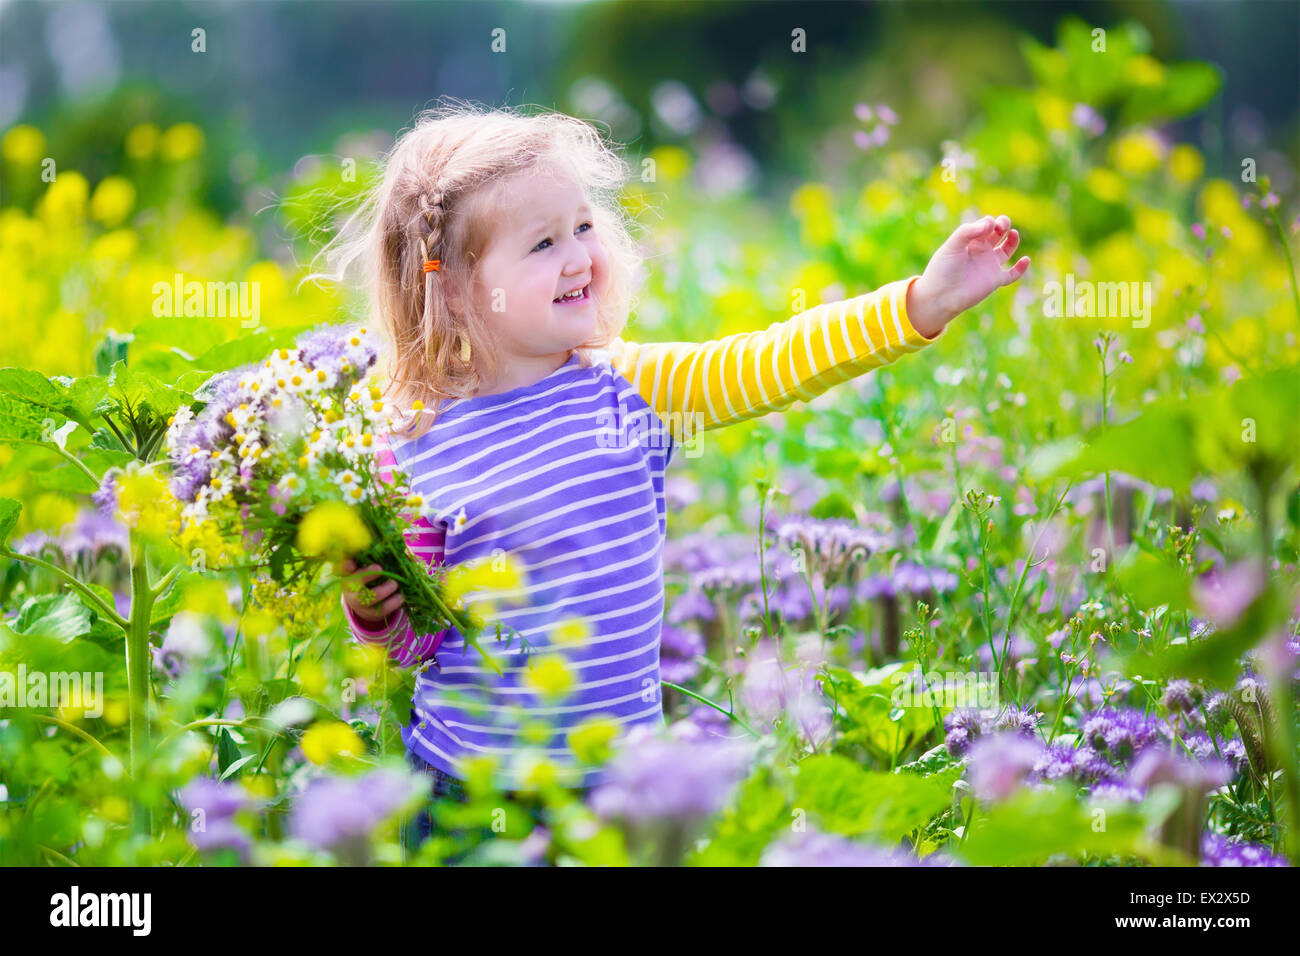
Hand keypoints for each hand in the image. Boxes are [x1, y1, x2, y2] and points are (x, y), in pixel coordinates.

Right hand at [339, 558, 405, 625]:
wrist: (365, 603)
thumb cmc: (367, 578)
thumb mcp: (366, 568)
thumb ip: (373, 557)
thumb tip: (394, 543)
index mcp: (349, 574)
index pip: (343, 568)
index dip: (346, 565)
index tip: (351, 562)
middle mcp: (350, 589)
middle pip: (354, 582)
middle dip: (367, 575)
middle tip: (380, 569)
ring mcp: (359, 603)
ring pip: (368, 598)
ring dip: (384, 590)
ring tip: (395, 583)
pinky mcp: (371, 613)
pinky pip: (382, 609)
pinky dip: (393, 602)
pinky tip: (401, 596)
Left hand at [906, 214, 1030, 336]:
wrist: (941, 296)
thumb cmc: (943, 270)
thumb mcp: (953, 245)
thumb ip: (969, 231)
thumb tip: (990, 223)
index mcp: (969, 241)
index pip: (984, 225)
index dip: (989, 221)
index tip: (987, 225)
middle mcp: (980, 252)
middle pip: (997, 233)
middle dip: (1002, 224)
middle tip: (1003, 224)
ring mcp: (988, 265)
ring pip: (1006, 250)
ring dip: (1012, 240)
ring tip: (1013, 233)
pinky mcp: (995, 280)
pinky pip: (1012, 274)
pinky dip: (1021, 268)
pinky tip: (1026, 259)